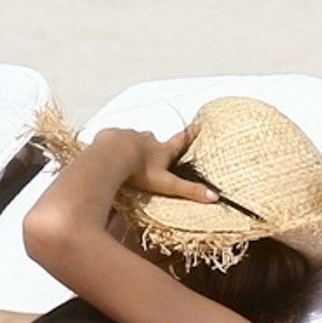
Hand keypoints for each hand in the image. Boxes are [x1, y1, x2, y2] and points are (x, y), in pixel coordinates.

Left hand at [97, 125, 218, 203]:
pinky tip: (106, 152)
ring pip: (131, 137)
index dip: (190, 134)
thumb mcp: (166, 184)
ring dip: (130, 144)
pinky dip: (111, 144)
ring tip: (124, 156)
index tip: (198, 125)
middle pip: (152, 139)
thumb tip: (215, 197)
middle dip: (152, 144)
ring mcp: (128, 134)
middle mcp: (147, 139)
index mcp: (161, 150)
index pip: (180, 141)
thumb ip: (188, 191)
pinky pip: (112, 138)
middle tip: (148, 153)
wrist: (110, 157)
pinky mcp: (110, 134)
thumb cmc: (140, 172)